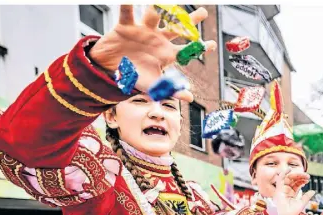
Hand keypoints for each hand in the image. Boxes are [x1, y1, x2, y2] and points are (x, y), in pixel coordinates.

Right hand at [88, 5, 217, 101]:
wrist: (110, 70)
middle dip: (190, 20)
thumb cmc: (134, 76)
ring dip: (160, 7)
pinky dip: (127, 5)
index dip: (200, 47)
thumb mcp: (153, 85)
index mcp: (167, 53)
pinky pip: (128, 13)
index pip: (187, 49)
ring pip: (155, 16)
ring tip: (167, 1)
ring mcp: (144, 30)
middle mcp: (158, 39)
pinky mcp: (126, 25)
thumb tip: (189, 98)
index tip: (213, 44)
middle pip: (177, 28)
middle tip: (203, 13)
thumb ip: (171, 90)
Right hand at [272, 167, 315, 214]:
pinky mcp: (278, 189)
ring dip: (296, 175)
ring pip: (289, 178)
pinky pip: (280, 179)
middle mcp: (286, 190)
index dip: (302, 180)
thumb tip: (313, 191)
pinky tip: (289, 169)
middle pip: (293, 180)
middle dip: (300, 177)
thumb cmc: (291, 213)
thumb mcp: (301, 203)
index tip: (308, 179)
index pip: (297, 184)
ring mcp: (282, 189)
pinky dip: (284, 173)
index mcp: (291, 194)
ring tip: (303, 175)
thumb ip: (306, 197)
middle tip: (307, 176)